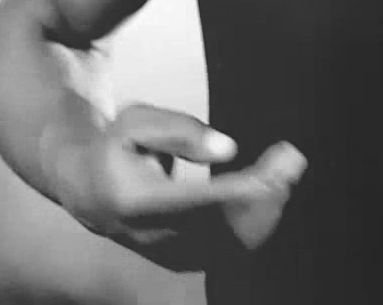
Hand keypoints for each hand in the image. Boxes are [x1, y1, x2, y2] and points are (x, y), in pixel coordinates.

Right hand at [47, 103, 306, 269]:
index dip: (244, 189)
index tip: (277, 165)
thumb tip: (228, 148)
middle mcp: (155, 238)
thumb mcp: (135, 122)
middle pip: (224, 228)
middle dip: (265, 197)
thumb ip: (179, 131)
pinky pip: (230, 248)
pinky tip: (273, 192)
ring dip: (267, 209)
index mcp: (138, 203)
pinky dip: (258, 221)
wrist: (89, 191)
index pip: (200, 202)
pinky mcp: (185, 261)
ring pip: (232, 243)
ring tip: (287, 170)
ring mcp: (171, 255)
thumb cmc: (117, 148)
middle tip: (292, 161)